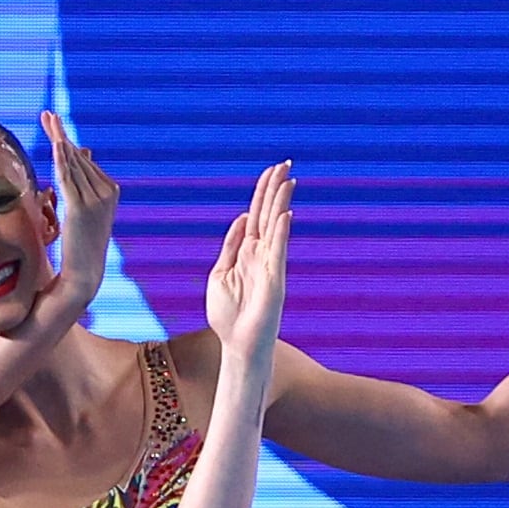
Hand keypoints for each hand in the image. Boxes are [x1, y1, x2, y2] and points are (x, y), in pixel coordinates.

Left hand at [19, 112, 119, 342]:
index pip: (83, 160)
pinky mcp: (82, 207)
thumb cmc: (78, 246)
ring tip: (47, 119)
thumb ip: (79, 187)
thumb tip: (78, 158)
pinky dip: (60, 159)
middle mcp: (107, 192)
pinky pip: (68, 177)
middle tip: (46, 114)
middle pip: (77, 156)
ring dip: (58, 139)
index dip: (65, 141)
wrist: (84, 274)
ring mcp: (96, 199)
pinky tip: (53, 144)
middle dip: (60, 133)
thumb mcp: (80, 213)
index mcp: (109, 191)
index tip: (52, 122)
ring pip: (72, 163)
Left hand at [199, 161, 294, 367]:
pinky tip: (284, 213)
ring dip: (280, 202)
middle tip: (285, 163)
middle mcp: (262, 254)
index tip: (271, 170)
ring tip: (288, 178)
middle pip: (269, 213)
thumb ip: (231, 246)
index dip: (263, 192)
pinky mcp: (274, 279)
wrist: (237, 344)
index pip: (257, 214)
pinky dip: (280, 232)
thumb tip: (243, 218)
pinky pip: (278, 250)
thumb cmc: (228, 314)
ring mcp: (270, 265)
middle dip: (275, 188)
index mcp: (247, 252)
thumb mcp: (220, 272)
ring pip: (275, 226)